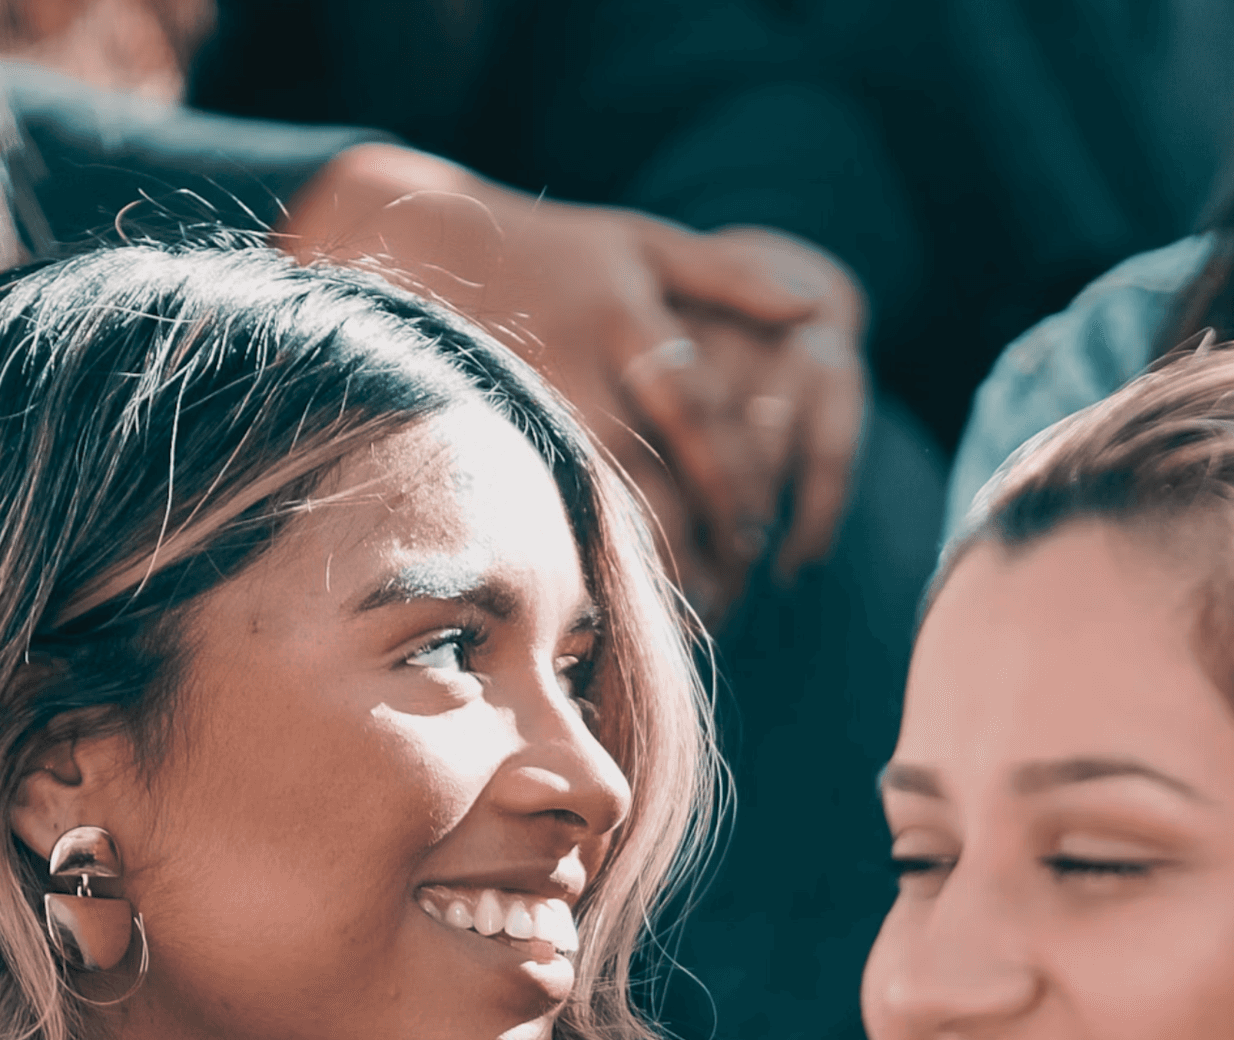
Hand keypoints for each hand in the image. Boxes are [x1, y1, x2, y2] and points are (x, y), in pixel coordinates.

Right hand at [276, 148, 867, 617]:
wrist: (421, 243)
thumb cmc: (555, 248)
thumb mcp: (643, 240)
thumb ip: (730, 276)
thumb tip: (811, 310)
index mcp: (626, 318)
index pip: (701, 413)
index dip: (738, 478)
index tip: (765, 528)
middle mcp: (579, 366)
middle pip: (657, 471)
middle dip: (704, 534)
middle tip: (743, 579)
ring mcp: (533, 406)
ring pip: (604, 504)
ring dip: (656, 562)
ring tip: (698, 605)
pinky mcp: (500, 434)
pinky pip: (555, 508)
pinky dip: (596, 554)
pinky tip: (625, 592)